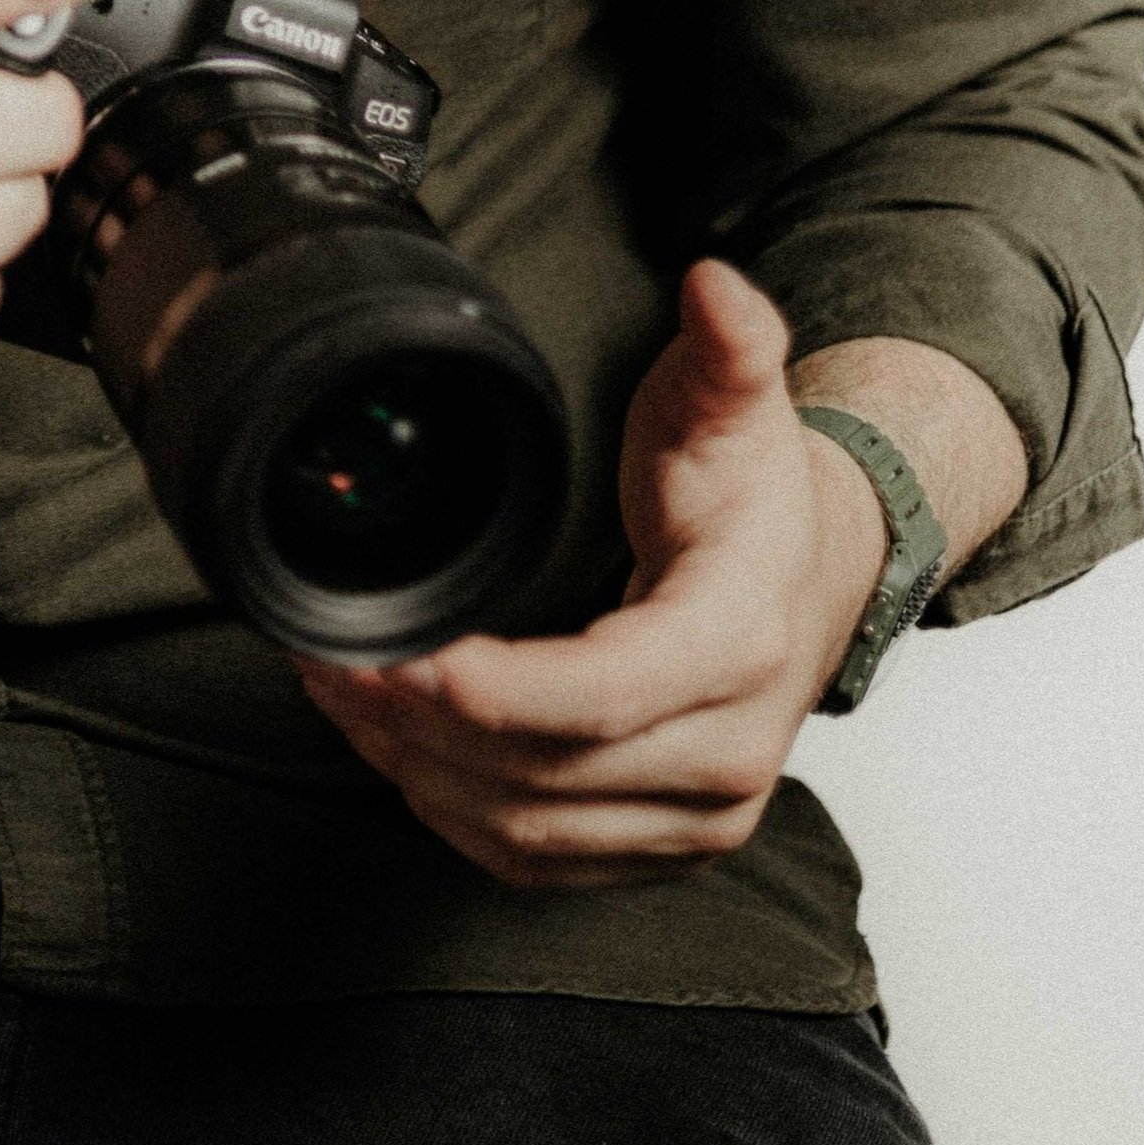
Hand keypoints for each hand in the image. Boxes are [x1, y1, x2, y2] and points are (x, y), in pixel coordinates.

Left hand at [297, 260, 888, 887]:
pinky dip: (451, 814)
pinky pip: (536, 859)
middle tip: (328, 653)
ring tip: (340, 688)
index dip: (490, 686)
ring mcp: (697, 815)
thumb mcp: (739, 402)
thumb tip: (713, 285)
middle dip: (419, 723)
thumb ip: (728, 341)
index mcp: (737, 644)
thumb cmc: (758, 494)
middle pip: (544, 773)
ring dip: (416, 770)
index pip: (598, 696)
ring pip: (527, 828)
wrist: (815, 576)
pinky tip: (395, 750)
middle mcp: (728, 754)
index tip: (398, 649)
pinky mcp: (657, 847)